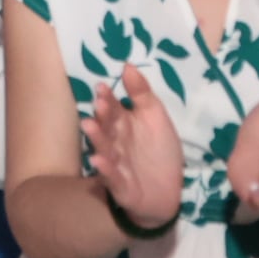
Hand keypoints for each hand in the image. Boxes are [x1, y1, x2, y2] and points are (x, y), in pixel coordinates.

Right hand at [82, 63, 185, 229]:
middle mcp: (116, 143)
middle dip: (103, 116)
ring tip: (90, 126)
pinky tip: (98, 161)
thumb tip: (127, 65)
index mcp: (123, 125)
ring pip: (105, 149)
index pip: (113, 109)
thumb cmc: (159, 151)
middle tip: (99, 103)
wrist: (169, 192)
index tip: (102, 86)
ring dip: (97, 139)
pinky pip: (112, 177)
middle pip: (107, 127)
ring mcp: (116, 165)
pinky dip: (105, 170)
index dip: (108, 98)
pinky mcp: (120, 186)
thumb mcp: (155, 117)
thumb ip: (141, 93)